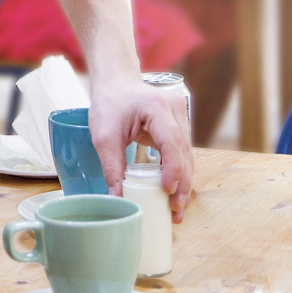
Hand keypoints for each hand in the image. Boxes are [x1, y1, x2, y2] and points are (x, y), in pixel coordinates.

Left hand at [87, 74, 193, 222]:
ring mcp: (181, 116)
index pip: (172, 143)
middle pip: (184, 153)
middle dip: (181, 184)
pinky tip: (174, 191)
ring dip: (183, 182)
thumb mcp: (104, 135)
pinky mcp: (179, 125)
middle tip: (175, 210)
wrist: (116, 82)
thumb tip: (117, 198)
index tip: (166, 191)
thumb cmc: (109, 102)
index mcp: (156, 108)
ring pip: (187, 155)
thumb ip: (111, 166)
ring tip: (176, 209)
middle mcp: (175, 110)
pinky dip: (179, 172)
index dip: (173, 170)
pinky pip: (182, 152)